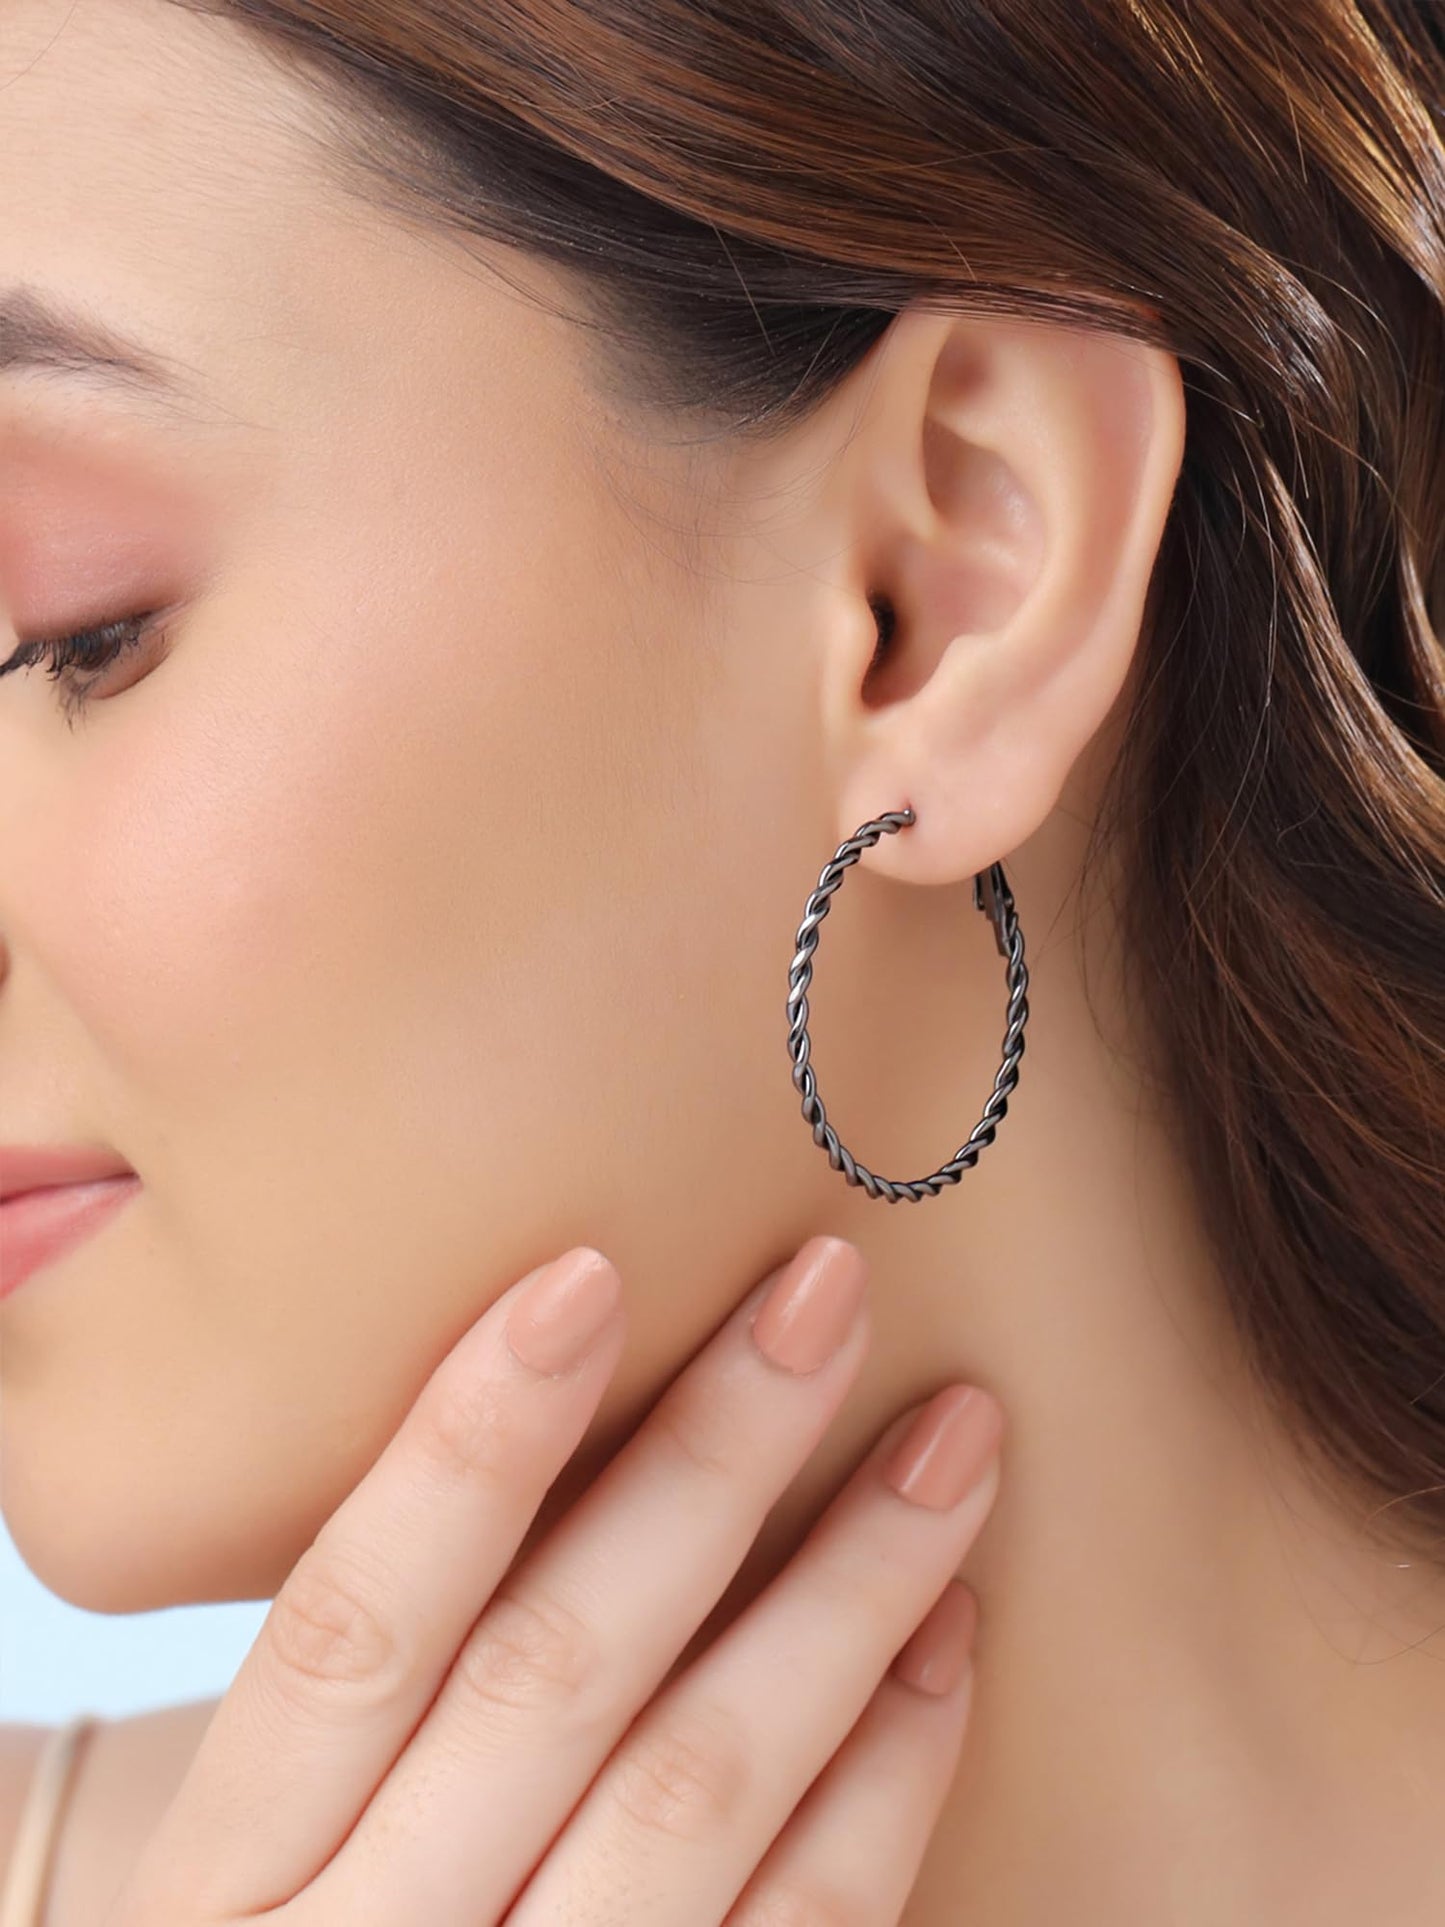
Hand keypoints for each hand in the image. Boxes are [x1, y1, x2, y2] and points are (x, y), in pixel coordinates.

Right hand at [104, 1234, 1003, 1924]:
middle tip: (827, 1291)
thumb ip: (367, 1690)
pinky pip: (808, 1926)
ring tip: (951, 1438)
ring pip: (701, 1781)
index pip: (345, 1629)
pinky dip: (892, 1775)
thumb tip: (532, 1406)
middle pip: (551, 1672)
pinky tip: (948, 1635)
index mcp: (229, 1886)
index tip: (588, 1277)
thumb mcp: (261, 1856)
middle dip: (708, 1460)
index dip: (464, 1448)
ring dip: (846, 1588)